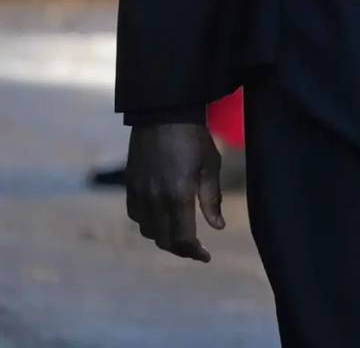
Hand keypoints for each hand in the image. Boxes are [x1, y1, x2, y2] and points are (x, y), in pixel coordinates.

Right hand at [126, 122, 222, 261]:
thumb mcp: (210, 167)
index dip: (194, 252)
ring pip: (148, 231)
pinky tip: (162, 218)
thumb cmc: (194, 139)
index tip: (206, 256)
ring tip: (181, 234)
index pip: (182, 238)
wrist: (163, 115)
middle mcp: (155, 199)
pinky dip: (149, 224)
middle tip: (196, 249)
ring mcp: (139, 193)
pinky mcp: (130, 186)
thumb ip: (211, 200)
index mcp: (178, 195)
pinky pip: (136, 216)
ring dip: (164, 237)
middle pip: (164, 240)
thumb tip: (218, 227)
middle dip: (181, 249)